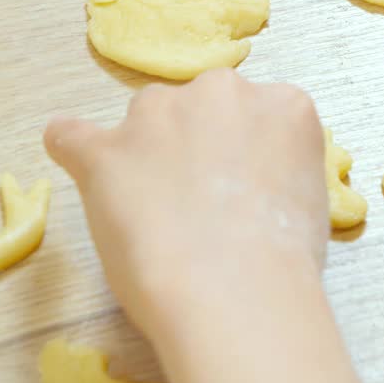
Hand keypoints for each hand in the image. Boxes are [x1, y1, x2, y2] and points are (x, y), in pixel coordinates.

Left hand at [44, 69, 328, 328]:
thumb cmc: (284, 259)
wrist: (234, 290)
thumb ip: (278, 167)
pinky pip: (72, 135)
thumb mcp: (311, 196)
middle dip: (198, 143)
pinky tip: (73, 158)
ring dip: (147, 151)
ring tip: (153, 210)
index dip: (247, 153)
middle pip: (201, 107)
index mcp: (282, 104)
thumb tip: (254, 181)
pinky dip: (72, 146)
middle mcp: (221, 92)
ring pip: (145, 119)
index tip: (243, 187)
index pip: (259, 114)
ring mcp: (158, 115)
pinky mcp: (105, 151)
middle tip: (202, 202)